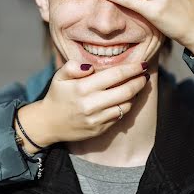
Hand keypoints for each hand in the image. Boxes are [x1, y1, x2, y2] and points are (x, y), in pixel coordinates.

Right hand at [16, 60, 148, 149]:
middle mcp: (91, 104)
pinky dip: (126, 106)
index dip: (132, 69)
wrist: (48, 124)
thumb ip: (73, 66)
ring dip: (135, 94)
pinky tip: (126, 99)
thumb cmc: (57, 96)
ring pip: (126, 105)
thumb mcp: (59, 76)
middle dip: (139, 81)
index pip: (115, 75)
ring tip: (138, 85)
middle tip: (145, 75)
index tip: (142, 64)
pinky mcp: (99, 129)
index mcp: (82, 88)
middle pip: (126, 91)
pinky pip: (119, 116)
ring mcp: (96, 119)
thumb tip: (90, 66)